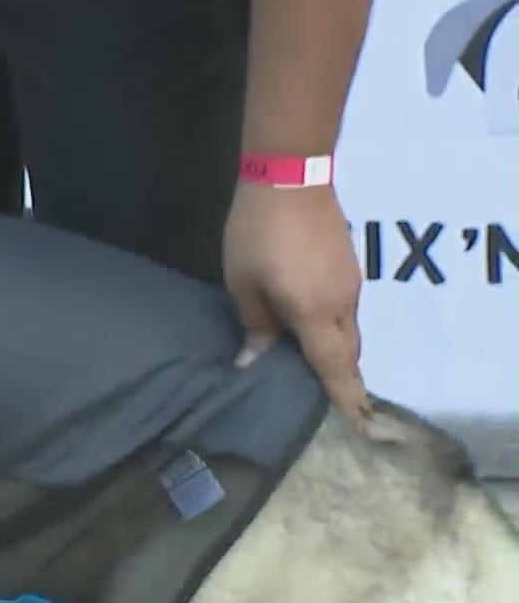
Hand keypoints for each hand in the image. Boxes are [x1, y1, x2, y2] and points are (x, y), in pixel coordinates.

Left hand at [222, 181, 370, 423]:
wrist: (290, 176)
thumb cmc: (257, 233)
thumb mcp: (243, 282)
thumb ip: (255, 324)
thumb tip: (256, 360)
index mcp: (315, 313)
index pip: (334, 367)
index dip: (345, 398)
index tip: (359, 426)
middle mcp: (342, 303)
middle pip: (347, 353)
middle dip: (340, 379)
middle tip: (325, 403)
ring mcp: (351, 283)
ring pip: (348, 331)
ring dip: (335, 351)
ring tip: (311, 368)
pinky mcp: (351, 266)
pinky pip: (345, 310)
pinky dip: (333, 328)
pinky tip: (311, 329)